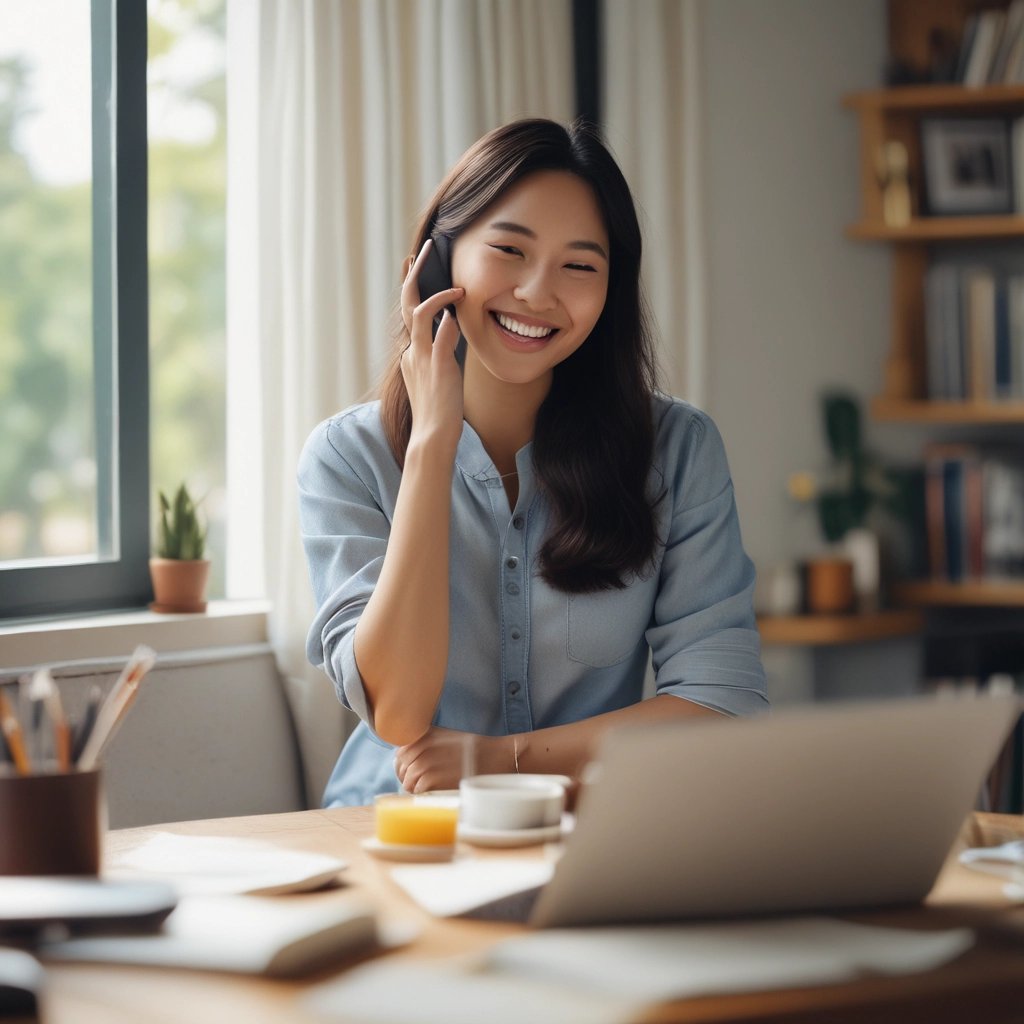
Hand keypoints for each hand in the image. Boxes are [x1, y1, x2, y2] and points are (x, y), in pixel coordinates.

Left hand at [395, 726, 507, 792]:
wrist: (496, 757)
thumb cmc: (473, 750)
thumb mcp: (447, 736)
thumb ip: (426, 742)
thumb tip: (406, 757)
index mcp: (426, 734)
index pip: (400, 751)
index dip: (403, 763)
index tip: (410, 770)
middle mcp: (423, 746)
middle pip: (402, 766)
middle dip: (406, 776)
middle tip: (418, 783)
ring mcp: (426, 763)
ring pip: (407, 780)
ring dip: (414, 787)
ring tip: (426, 789)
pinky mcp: (432, 779)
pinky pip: (417, 790)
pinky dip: (422, 793)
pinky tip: (433, 792)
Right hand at [400, 239, 464, 452]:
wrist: (432, 436)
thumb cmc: (439, 412)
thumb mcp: (438, 376)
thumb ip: (441, 350)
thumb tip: (450, 326)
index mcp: (411, 354)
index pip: (410, 312)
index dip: (412, 286)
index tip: (415, 264)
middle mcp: (413, 352)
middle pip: (408, 304)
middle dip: (415, 274)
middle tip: (424, 250)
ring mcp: (423, 358)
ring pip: (420, 314)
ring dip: (438, 294)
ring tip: (456, 285)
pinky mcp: (438, 367)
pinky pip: (441, 335)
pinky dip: (448, 319)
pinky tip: (459, 308)